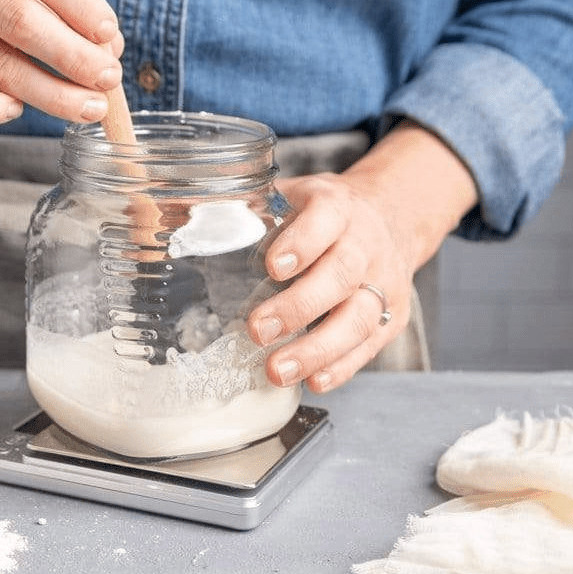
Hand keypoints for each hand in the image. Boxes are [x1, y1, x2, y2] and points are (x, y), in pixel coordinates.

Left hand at [244, 122, 478, 392]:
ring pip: (360, 317)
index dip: (301, 243)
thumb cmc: (324, 211)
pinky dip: (343, 366)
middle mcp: (365, 243)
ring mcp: (383, 281)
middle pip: (340, 275)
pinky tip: (314, 379)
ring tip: (278, 369)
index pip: (324, 220)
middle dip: (299, 306)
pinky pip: (370, 345)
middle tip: (259, 330)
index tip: (272, 267)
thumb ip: (250, 209)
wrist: (392, 215)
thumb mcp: (293, 194)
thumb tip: (178, 221)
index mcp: (337, 206)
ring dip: (318, 348)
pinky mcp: (394, 315)